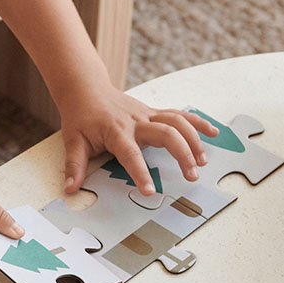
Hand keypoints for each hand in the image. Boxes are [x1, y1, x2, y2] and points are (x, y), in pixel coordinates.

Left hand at [60, 86, 219, 195]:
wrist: (87, 90)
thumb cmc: (80, 118)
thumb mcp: (72, 142)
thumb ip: (74, 167)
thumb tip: (70, 189)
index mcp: (116, 132)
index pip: (131, 155)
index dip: (141, 173)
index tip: (151, 192)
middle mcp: (136, 121)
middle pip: (166, 134)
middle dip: (182, 154)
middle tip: (192, 175)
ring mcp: (148, 114)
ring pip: (178, 121)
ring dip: (194, 140)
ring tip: (203, 161)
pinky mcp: (154, 112)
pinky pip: (180, 115)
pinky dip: (198, 122)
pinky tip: (213, 133)